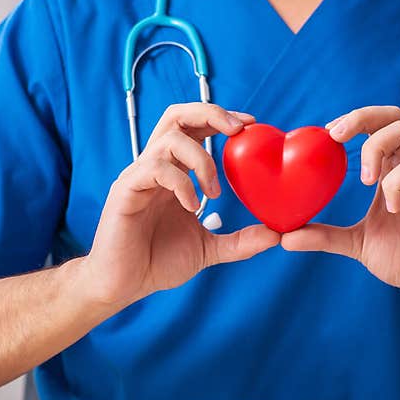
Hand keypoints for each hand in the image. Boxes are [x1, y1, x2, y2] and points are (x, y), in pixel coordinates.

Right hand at [81, 103, 280, 306]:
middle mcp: (155, 167)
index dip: (221, 119)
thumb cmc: (156, 263)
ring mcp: (138, 176)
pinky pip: (155, 168)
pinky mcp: (126, 190)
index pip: (194, 128)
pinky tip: (192, 207)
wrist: (122, 286)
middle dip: (210, 113)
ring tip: (214, 191)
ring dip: (201, 159)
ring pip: (170, 139)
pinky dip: (181, 183)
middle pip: (176, 115)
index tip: (250, 126)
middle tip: (237, 130)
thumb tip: (277, 235)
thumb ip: (240, 241)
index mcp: (173, 174)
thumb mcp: (208, 249)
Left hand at [281, 106, 399, 310]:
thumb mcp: (355, 244)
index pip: (377, 126)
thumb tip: (285, 237)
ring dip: (375, 149)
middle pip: (393, 116)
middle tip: (337, 138)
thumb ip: (323, 236)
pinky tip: (390, 207)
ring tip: (365, 180)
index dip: (351, 122)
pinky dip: (396, 183)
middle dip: (361, 118)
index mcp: (392, 172)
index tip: (327, 135)